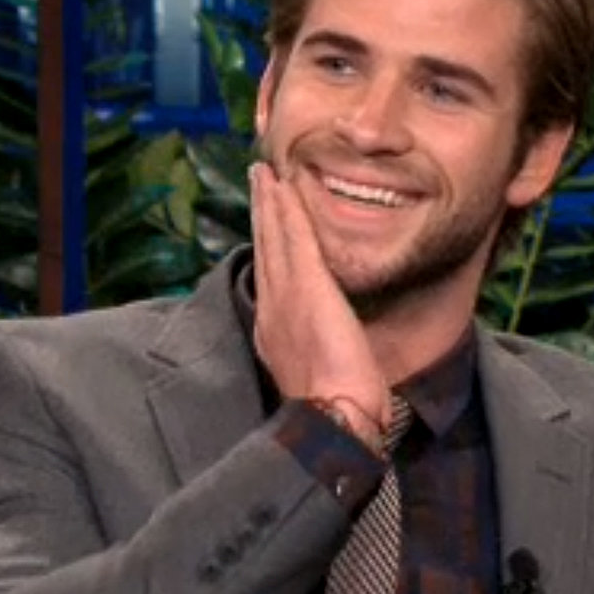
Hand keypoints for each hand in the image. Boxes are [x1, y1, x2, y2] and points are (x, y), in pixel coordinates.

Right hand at [249, 161, 391, 434]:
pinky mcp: (308, 288)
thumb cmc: (334, 411)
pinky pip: (295, 238)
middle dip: (261, 213)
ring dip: (270, 202)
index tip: (265, 219)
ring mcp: (286, 296)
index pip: (269, 275)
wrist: (333, 420)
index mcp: (274, 332)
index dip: (265, 243)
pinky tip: (285, 185)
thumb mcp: (317, 378)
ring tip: (266, 173)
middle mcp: (272, 309)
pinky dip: (287, 210)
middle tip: (259, 179)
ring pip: (275, 238)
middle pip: (265, 249)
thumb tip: (324, 351)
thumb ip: (316, 355)